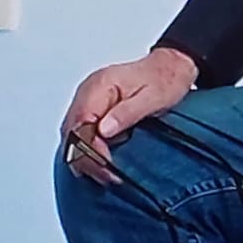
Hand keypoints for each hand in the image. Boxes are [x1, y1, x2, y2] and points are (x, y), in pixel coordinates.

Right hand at [60, 48, 198, 184]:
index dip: (89, 147)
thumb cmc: (165, 79)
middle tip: (107, 175)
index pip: (80, 121)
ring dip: (85, 155)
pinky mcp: (94, 108)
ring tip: (106, 173)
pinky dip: (88, 149)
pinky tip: (101, 161)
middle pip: (71, 130)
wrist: (171, 67)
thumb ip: (127, 113)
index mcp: (100, 85)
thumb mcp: (153, 98)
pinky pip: (81, 132)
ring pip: (73, 134)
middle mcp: (89, 92)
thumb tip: (103, 130)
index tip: (107, 165)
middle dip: (85, 157)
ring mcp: (89, 100)